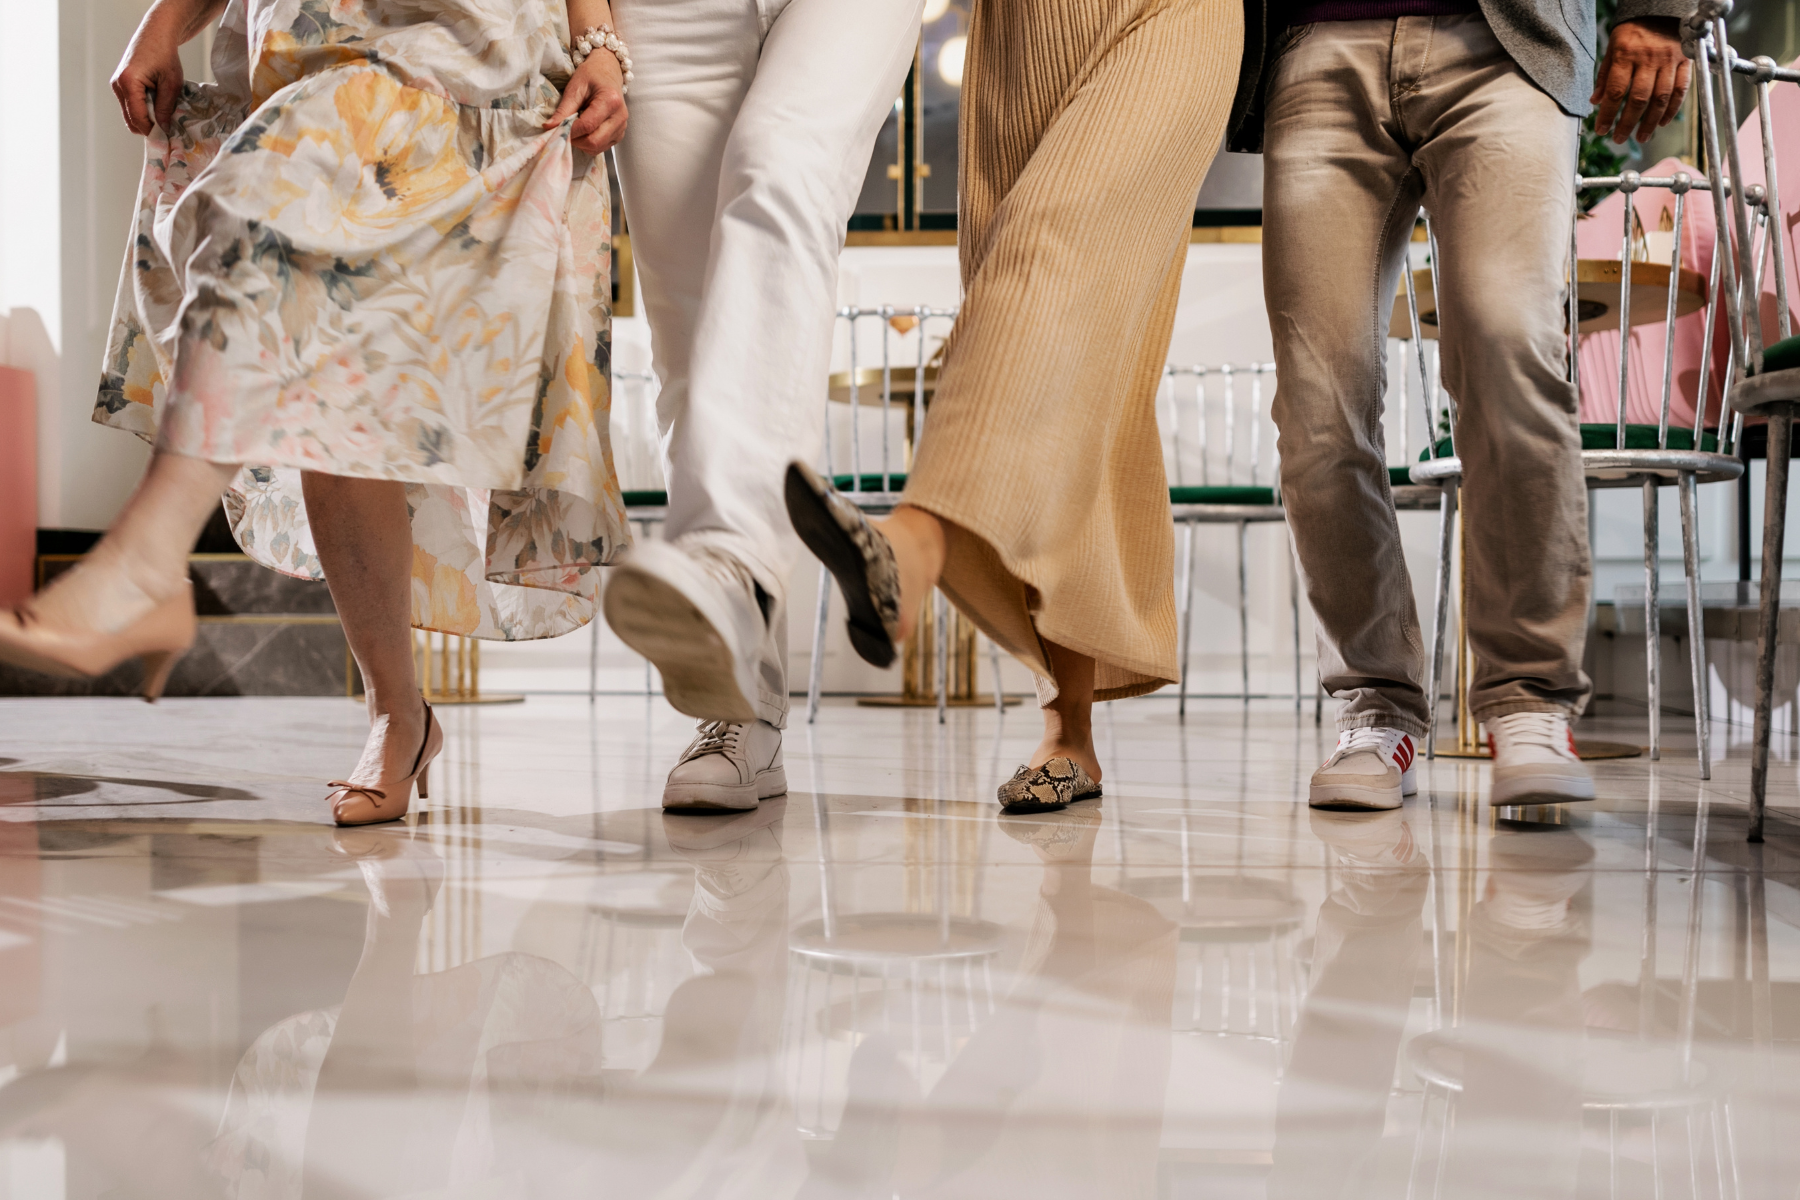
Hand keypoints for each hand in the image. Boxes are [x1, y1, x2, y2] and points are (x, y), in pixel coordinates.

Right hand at [111, 11, 185, 135]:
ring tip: (164, 117)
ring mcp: (116, 85)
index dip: (153, 132)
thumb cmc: (165, 56)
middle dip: (148, 128)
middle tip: (168, 131)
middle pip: (130, 120)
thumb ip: (166, 108)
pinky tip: (157, 108)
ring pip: (129, 114)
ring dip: (146, 120)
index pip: (138, 118)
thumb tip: (163, 129)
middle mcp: (117, 85)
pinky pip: (130, 106)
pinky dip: (143, 111)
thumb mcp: (171, 84)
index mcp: (128, 83)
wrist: (155, 35)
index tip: (168, 140)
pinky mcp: (120, 85)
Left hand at [544, 52, 627, 154]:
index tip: (555, 129)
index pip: (587, 126)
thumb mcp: (575, 88)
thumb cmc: (592, 75)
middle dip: (575, 140)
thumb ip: (564, 109)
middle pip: (594, 141)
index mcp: (610, 101)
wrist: (608, 71)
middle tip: (563, 131)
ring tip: (574, 130)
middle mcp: (620, 117)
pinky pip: (602, 147)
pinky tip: (584, 132)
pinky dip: (589, 144)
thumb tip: (550, 127)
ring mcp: (622, 127)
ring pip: (597, 148)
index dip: (569, 131)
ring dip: (581, 144)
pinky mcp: (620, 134)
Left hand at [1591, 17, 1690, 145]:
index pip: (1615, 91)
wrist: (1661, 10)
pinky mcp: (1685, 61)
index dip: (1608, 114)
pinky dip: (1673, 108)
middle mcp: (1648, 58)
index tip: (1601, 130)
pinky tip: (1663, 122)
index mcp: (1626, 54)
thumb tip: (1595, 102)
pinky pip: (1681, 89)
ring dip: (1650, 121)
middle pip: (1638, 98)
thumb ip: (1604, 75)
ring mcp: (1669, 60)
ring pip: (1661, 97)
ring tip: (1641, 137)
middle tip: (1619, 138)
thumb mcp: (1612, 47)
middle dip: (1628, 123)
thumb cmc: (1633, 31)